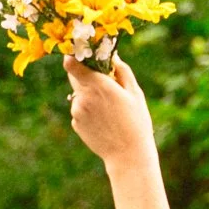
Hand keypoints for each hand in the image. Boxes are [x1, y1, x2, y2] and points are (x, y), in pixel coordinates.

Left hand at [65, 55, 155, 171]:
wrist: (127, 155)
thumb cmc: (136, 122)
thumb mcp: (135, 94)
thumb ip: (122, 71)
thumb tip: (113, 56)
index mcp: (99, 86)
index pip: (72, 64)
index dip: (73, 56)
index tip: (80, 54)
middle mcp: (83, 97)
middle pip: (75, 76)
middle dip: (86, 75)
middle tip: (104, 83)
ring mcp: (77, 111)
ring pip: (79, 94)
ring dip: (89, 95)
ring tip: (110, 110)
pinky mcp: (75, 123)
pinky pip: (79, 109)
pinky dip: (88, 110)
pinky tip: (104, 121)